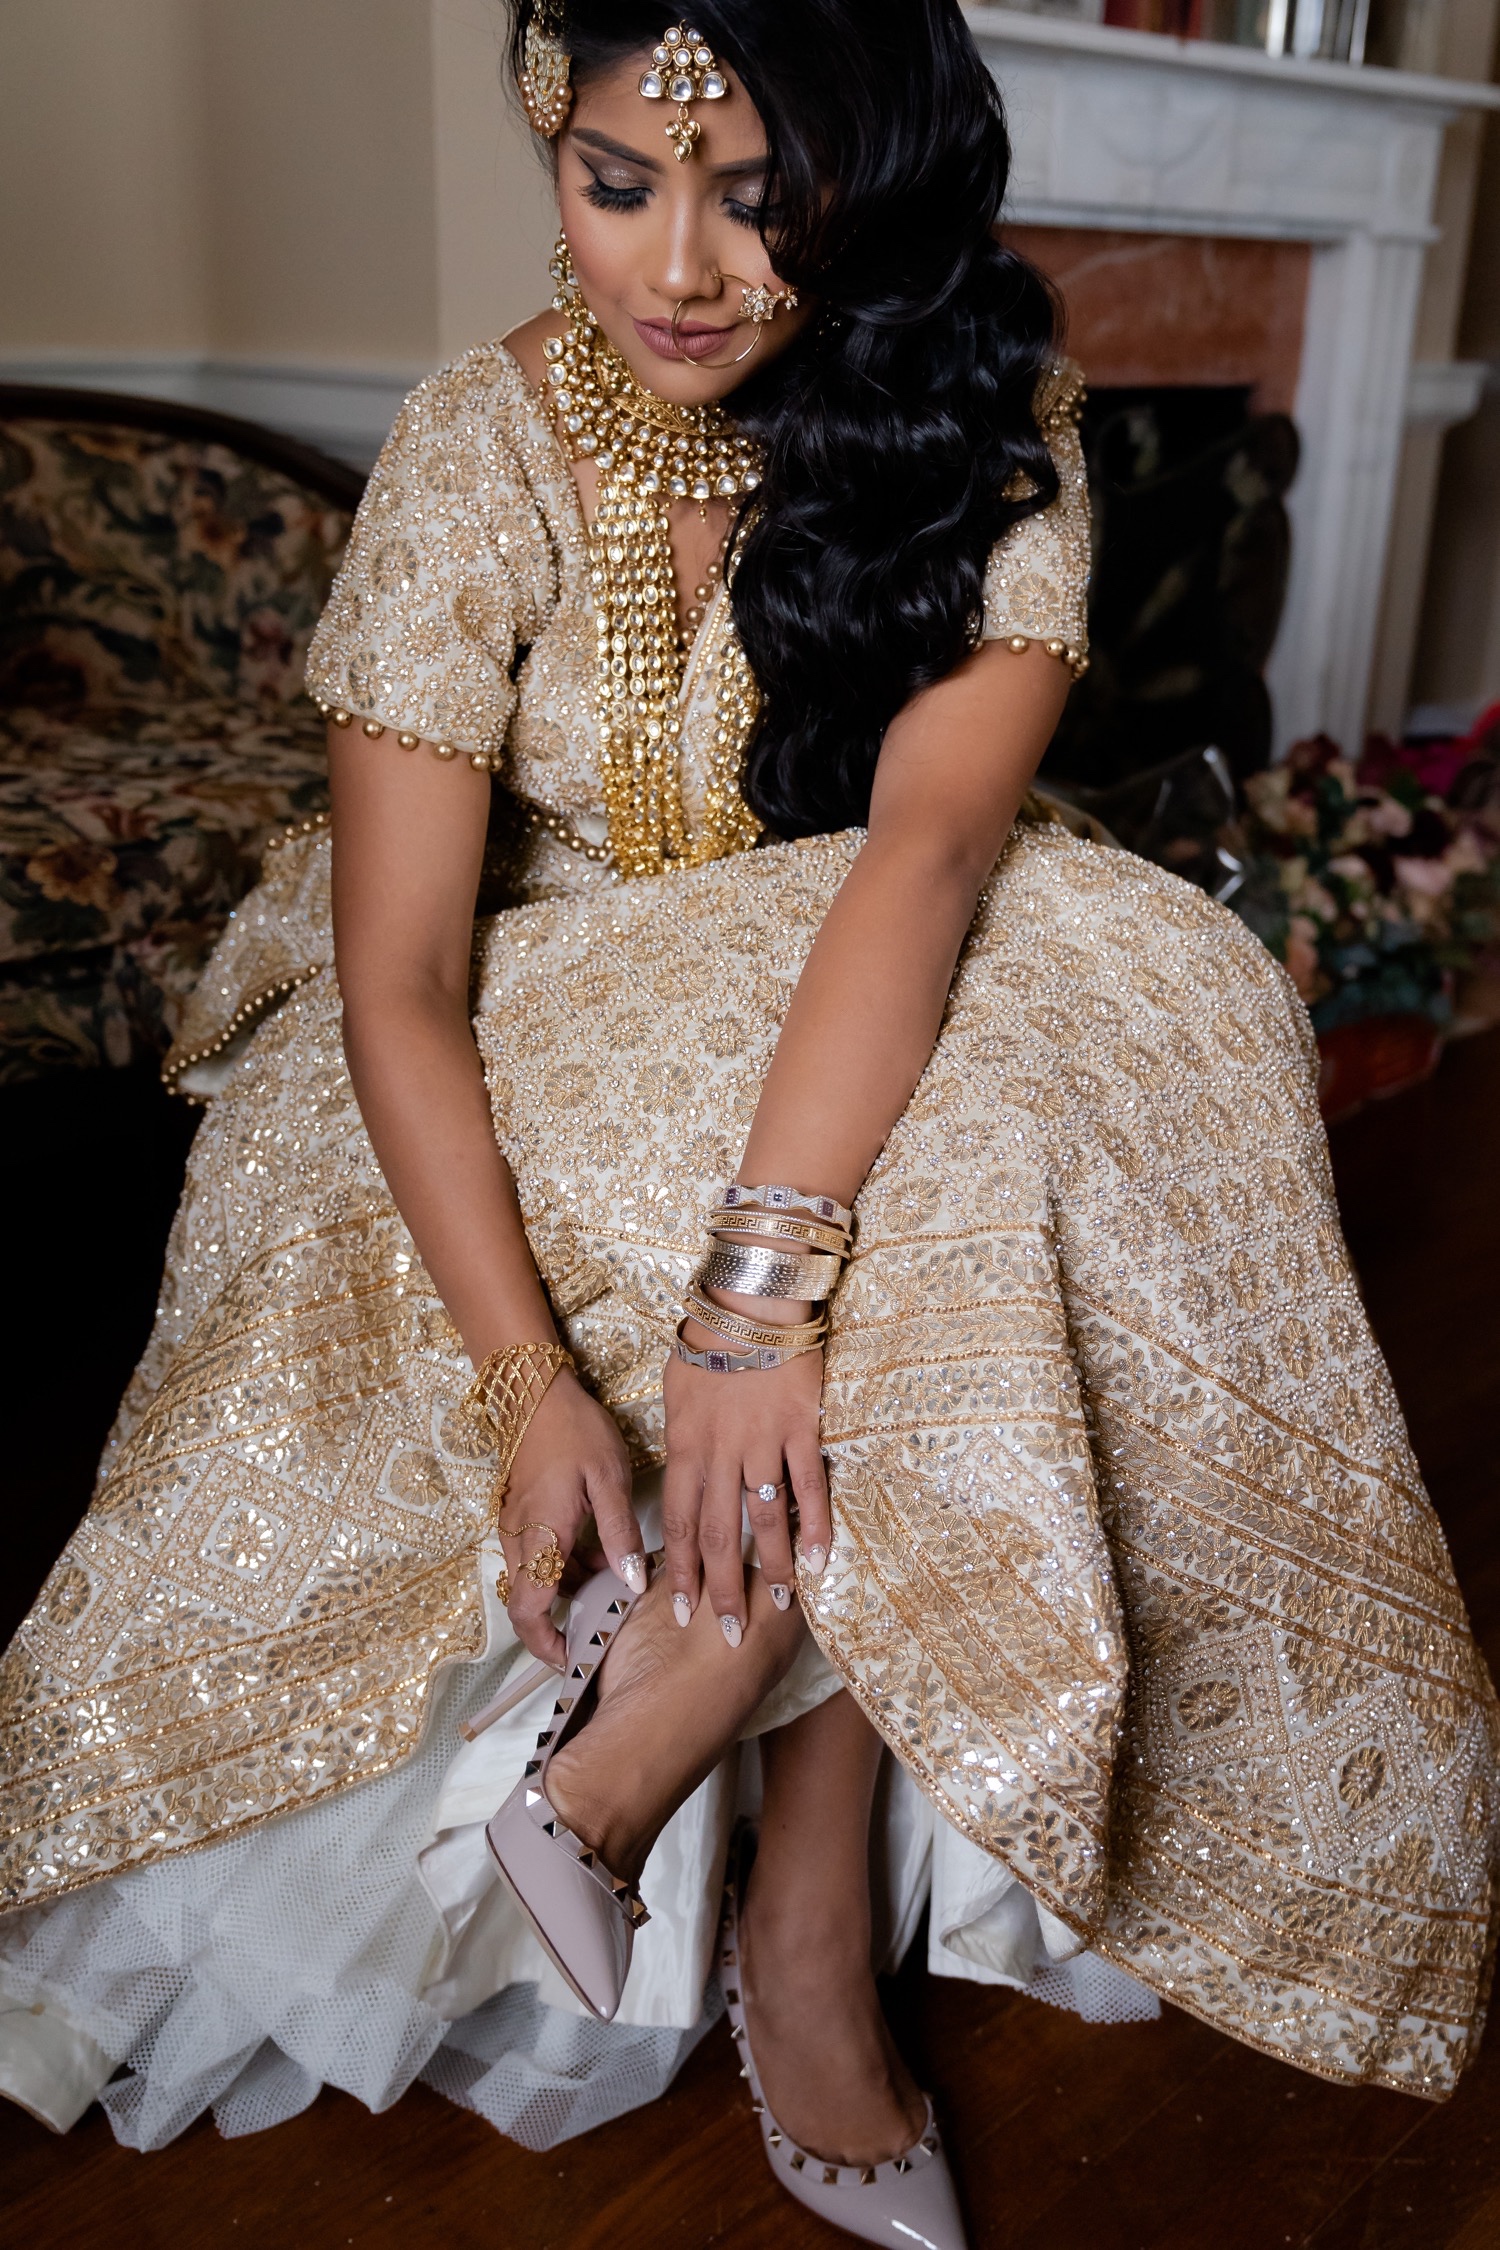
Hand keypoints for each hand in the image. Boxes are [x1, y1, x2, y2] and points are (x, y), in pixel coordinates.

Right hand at [499, 1368, 641, 1667]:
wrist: (535, 1390)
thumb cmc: (574, 1431)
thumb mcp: (608, 1480)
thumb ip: (619, 1536)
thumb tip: (632, 1583)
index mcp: (540, 1536)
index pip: (528, 1610)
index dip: (546, 1644)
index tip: (572, 1658)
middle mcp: (519, 1538)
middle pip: (530, 1600)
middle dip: (563, 1617)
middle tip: (605, 1620)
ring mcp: (515, 1525)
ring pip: (535, 1578)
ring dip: (568, 1587)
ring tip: (614, 1578)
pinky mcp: (520, 1513)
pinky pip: (537, 1555)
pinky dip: (564, 1564)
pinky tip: (599, 1550)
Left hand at [660, 1339, 831, 1644]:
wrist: (751, 1299)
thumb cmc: (710, 1337)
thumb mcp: (677, 1389)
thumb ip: (682, 1437)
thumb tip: (683, 1471)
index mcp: (685, 1444)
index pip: (676, 1521)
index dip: (679, 1569)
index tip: (680, 1608)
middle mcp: (720, 1452)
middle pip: (716, 1533)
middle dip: (720, 1587)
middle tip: (726, 1632)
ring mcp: (762, 1442)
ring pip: (762, 1519)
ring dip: (771, 1568)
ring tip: (778, 1608)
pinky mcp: (800, 1428)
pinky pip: (808, 1486)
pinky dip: (814, 1526)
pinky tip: (819, 1561)